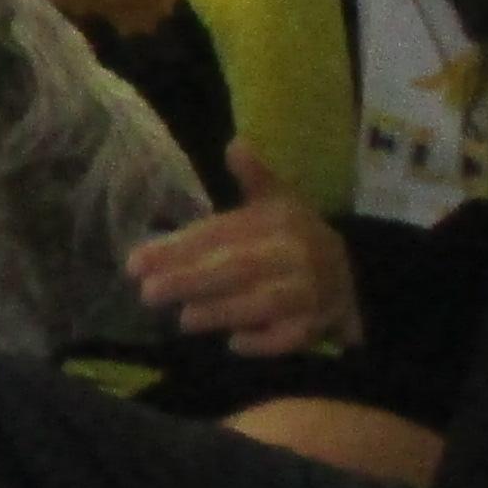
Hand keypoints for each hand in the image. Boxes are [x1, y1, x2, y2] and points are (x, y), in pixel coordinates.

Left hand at [129, 144, 361, 356]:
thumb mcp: (279, 202)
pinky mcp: (316, 326)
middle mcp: (296, 253)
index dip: (178, 248)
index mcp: (280, 220)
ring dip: (220, 311)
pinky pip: (290, 337)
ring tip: (183, 318)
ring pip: (262, 304)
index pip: (222, 234)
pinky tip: (234, 343)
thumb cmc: (296, 238)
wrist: (352, 276)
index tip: (135, 262)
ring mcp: (309, 292)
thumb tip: (236, 144)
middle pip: (238, 269)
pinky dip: (263, 342)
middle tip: (147, 293)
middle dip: (190, 281)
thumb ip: (254, 177)